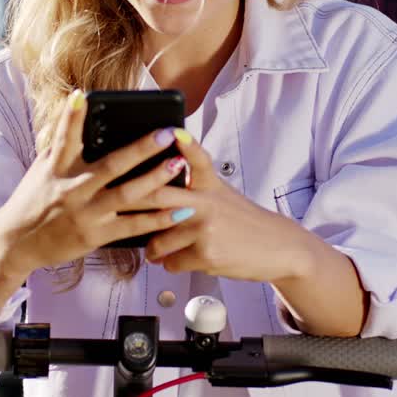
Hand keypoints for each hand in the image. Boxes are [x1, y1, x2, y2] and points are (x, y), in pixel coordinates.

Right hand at [0, 90, 197, 273]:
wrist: (17, 243)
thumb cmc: (33, 200)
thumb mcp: (42, 169)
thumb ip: (63, 147)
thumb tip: (77, 114)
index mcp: (58, 168)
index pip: (64, 138)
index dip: (72, 116)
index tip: (82, 95)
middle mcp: (73, 189)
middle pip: (112, 165)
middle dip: (141, 149)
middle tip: (167, 133)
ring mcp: (87, 213)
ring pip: (128, 195)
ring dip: (156, 180)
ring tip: (179, 165)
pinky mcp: (96, 235)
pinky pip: (133, 226)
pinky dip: (157, 219)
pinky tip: (179, 211)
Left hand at [142, 128, 308, 283]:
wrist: (278, 247)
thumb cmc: (244, 222)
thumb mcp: (222, 194)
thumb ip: (192, 188)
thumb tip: (154, 188)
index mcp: (211, 183)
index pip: (196, 158)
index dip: (184, 144)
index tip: (173, 131)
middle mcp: (207, 202)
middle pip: (156, 196)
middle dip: (131, 205)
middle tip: (117, 210)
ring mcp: (205, 228)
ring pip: (157, 240)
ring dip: (154, 249)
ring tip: (160, 248)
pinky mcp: (206, 254)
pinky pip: (170, 263)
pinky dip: (171, 264)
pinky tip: (183, 259)